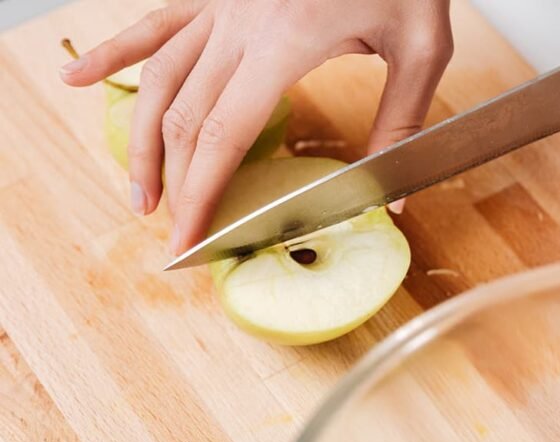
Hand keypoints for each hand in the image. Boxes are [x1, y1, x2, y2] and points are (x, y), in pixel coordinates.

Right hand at [60, 0, 452, 253]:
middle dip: (172, 182)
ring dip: (140, 140)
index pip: (223, 135)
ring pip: (160, 77)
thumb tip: (395, 200)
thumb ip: (402, 122)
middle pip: (184, 116)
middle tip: (173, 234)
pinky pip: (156, 24)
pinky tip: (76, 78)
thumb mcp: (423, 46)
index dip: (200, 193)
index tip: (190, 239)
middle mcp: (239, 21)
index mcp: (284, 40)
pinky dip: (116, 54)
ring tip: (137, 194)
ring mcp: (220, 2)